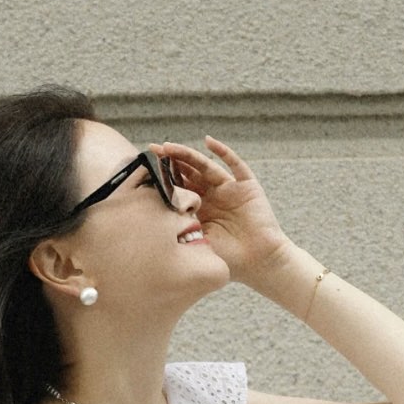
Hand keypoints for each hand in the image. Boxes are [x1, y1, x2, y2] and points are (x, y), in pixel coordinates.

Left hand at [149, 135, 289, 282]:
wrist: (259, 263)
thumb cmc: (228, 258)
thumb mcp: (197, 242)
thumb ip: (180, 229)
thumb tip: (149, 222)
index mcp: (199, 209)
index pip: (177, 187)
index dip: (163, 178)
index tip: (144, 169)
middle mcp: (212, 195)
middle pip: (188, 172)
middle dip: (169, 161)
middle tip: (151, 150)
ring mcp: (229, 189)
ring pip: (205, 166)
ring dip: (186, 155)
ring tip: (168, 146)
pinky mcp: (246, 186)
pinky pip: (235, 165)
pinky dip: (223, 152)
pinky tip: (208, 141)